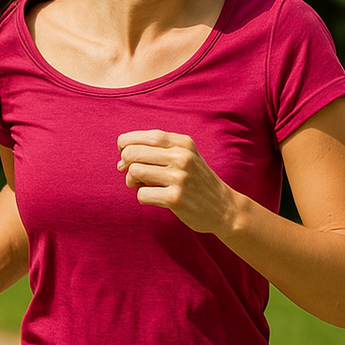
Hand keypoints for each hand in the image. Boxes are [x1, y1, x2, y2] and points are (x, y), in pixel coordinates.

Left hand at [117, 130, 237, 234]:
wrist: (225, 208)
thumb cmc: (197, 181)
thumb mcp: (185, 157)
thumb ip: (155, 153)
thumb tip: (120, 162)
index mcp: (183, 143)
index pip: (145, 136)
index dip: (128, 144)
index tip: (126, 155)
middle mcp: (182, 157)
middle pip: (133, 152)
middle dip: (125, 163)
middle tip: (134, 174)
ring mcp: (179, 178)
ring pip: (134, 172)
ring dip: (132, 181)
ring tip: (144, 186)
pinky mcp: (175, 198)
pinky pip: (141, 194)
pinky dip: (143, 197)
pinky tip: (156, 198)